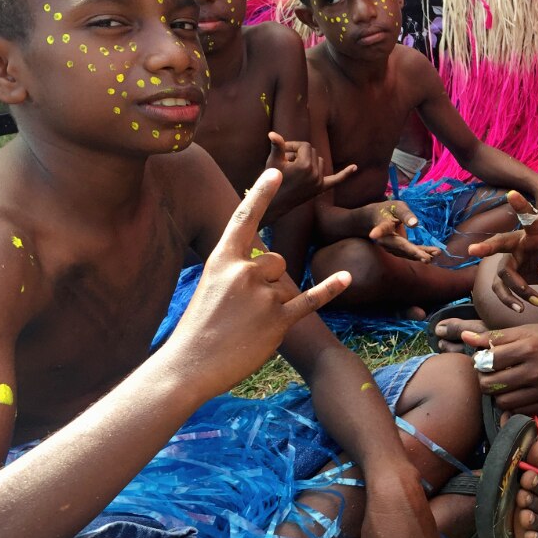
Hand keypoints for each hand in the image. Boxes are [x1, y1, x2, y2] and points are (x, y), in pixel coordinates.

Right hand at [167, 169, 351, 397]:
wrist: (190, 364)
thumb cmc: (200, 326)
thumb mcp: (211, 286)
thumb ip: (238, 269)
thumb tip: (267, 261)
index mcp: (222, 259)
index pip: (244, 220)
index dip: (261, 195)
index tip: (275, 173)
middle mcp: (244, 271)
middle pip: (276, 260)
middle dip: (267, 281)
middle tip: (241, 310)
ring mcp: (262, 295)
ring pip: (285, 285)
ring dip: (274, 303)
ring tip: (248, 325)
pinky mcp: (278, 320)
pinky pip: (309, 300)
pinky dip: (329, 290)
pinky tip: (347, 278)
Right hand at [263, 131, 356, 223]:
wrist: (274, 202)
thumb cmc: (271, 179)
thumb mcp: (273, 162)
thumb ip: (277, 146)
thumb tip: (272, 133)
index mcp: (305, 165)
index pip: (304, 145)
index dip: (292, 145)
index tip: (282, 149)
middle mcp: (315, 174)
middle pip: (312, 152)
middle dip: (299, 152)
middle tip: (285, 160)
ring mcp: (319, 182)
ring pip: (319, 161)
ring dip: (309, 160)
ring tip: (293, 167)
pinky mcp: (320, 189)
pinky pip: (336, 180)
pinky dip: (345, 174)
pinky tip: (355, 167)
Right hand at [363, 200, 439, 262]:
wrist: (377, 219)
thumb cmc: (388, 210)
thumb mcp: (397, 207)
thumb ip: (405, 214)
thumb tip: (415, 224)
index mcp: (382, 226)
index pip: (381, 229)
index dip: (378, 232)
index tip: (373, 235)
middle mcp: (386, 240)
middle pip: (400, 247)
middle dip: (414, 253)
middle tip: (427, 258)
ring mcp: (392, 247)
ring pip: (408, 252)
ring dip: (422, 254)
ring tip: (437, 253)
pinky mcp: (399, 250)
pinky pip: (412, 252)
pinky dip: (423, 252)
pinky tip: (435, 253)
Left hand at [462, 323, 537, 414]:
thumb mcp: (527, 330)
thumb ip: (495, 336)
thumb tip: (465, 337)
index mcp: (528, 347)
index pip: (487, 361)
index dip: (480, 362)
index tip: (485, 359)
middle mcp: (535, 370)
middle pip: (490, 385)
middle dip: (485, 380)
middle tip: (490, 374)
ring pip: (503, 402)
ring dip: (498, 394)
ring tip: (504, 384)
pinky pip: (521, 411)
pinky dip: (514, 404)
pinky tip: (519, 392)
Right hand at [467, 191, 537, 311]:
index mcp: (533, 233)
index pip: (528, 218)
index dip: (520, 206)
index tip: (512, 193)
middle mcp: (517, 244)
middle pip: (500, 244)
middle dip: (486, 247)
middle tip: (472, 250)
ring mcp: (510, 260)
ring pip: (502, 275)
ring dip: (513, 291)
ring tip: (533, 302)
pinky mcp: (507, 276)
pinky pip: (501, 289)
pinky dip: (510, 300)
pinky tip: (522, 308)